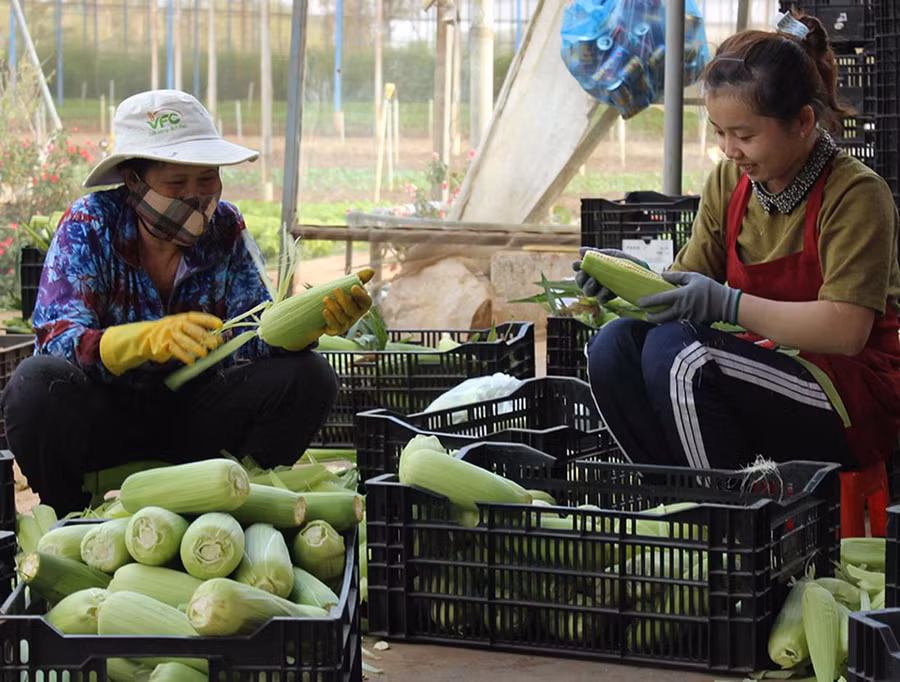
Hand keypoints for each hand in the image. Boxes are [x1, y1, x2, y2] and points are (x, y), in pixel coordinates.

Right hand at [100, 311, 223, 375]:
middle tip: (215, 344)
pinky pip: (175, 350)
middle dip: (205, 336)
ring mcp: (169, 334)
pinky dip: (184, 356)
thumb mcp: (184, 329)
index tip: (220, 324)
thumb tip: (218, 338)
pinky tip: (191, 361)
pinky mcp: (163, 344)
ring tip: (204, 354)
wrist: (146, 338)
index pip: (197, 317)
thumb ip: (199, 332)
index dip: (209, 320)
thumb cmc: (171, 333)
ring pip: (184, 340)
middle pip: (192, 329)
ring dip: (195, 348)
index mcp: (183, 318)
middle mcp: (176, 324)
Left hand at [323, 267, 373, 335]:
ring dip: (334, 308)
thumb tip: (372, 271)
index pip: (366, 302)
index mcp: (361, 305)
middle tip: (336, 289)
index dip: (361, 295)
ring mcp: (346, 324)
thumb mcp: (347, 286)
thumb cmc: (339, 297)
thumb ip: (360, 279)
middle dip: (345, 300)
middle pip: (353, 310)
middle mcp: (355, 316)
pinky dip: (330, 318)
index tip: (353, 287)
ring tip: (325, 298)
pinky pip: (335, 326)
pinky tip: (325, 311)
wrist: (321, 310)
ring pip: (343, 317)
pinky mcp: (336, 330)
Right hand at [572, 247, 648, 301]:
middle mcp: (594, 280)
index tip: (577, 265)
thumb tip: (580, 250)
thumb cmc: (625, 262)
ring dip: (589, 287)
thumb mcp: (611, 255)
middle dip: (580, 278)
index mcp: (593, 268)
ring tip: (596, 281)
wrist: (642, 271)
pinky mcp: (609, 297)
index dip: (576, 267)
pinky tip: (608, 289)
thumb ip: (596, 253)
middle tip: (585, 274)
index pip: (579, 269)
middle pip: (580, 282)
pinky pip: (601, 299)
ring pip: (588, 292)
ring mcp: (600, 289)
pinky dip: (602, 294)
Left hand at [637, 271, 741, 324]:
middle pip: (660, 317)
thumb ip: (676, 276)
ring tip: (656, 318)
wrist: (726, 304)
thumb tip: (662, 275)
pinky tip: (668, 323)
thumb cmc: (709, 288)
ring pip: (667, 323)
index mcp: (680, 296)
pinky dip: (671, 325)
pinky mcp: (691, 325)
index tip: (639, 302)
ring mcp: (686, 318)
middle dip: (650, 316)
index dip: (647, 302)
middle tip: (647, 314)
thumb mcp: (694, 277)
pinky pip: (677, 326)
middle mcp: (681, 309)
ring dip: (660, 322)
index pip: (659, 300)